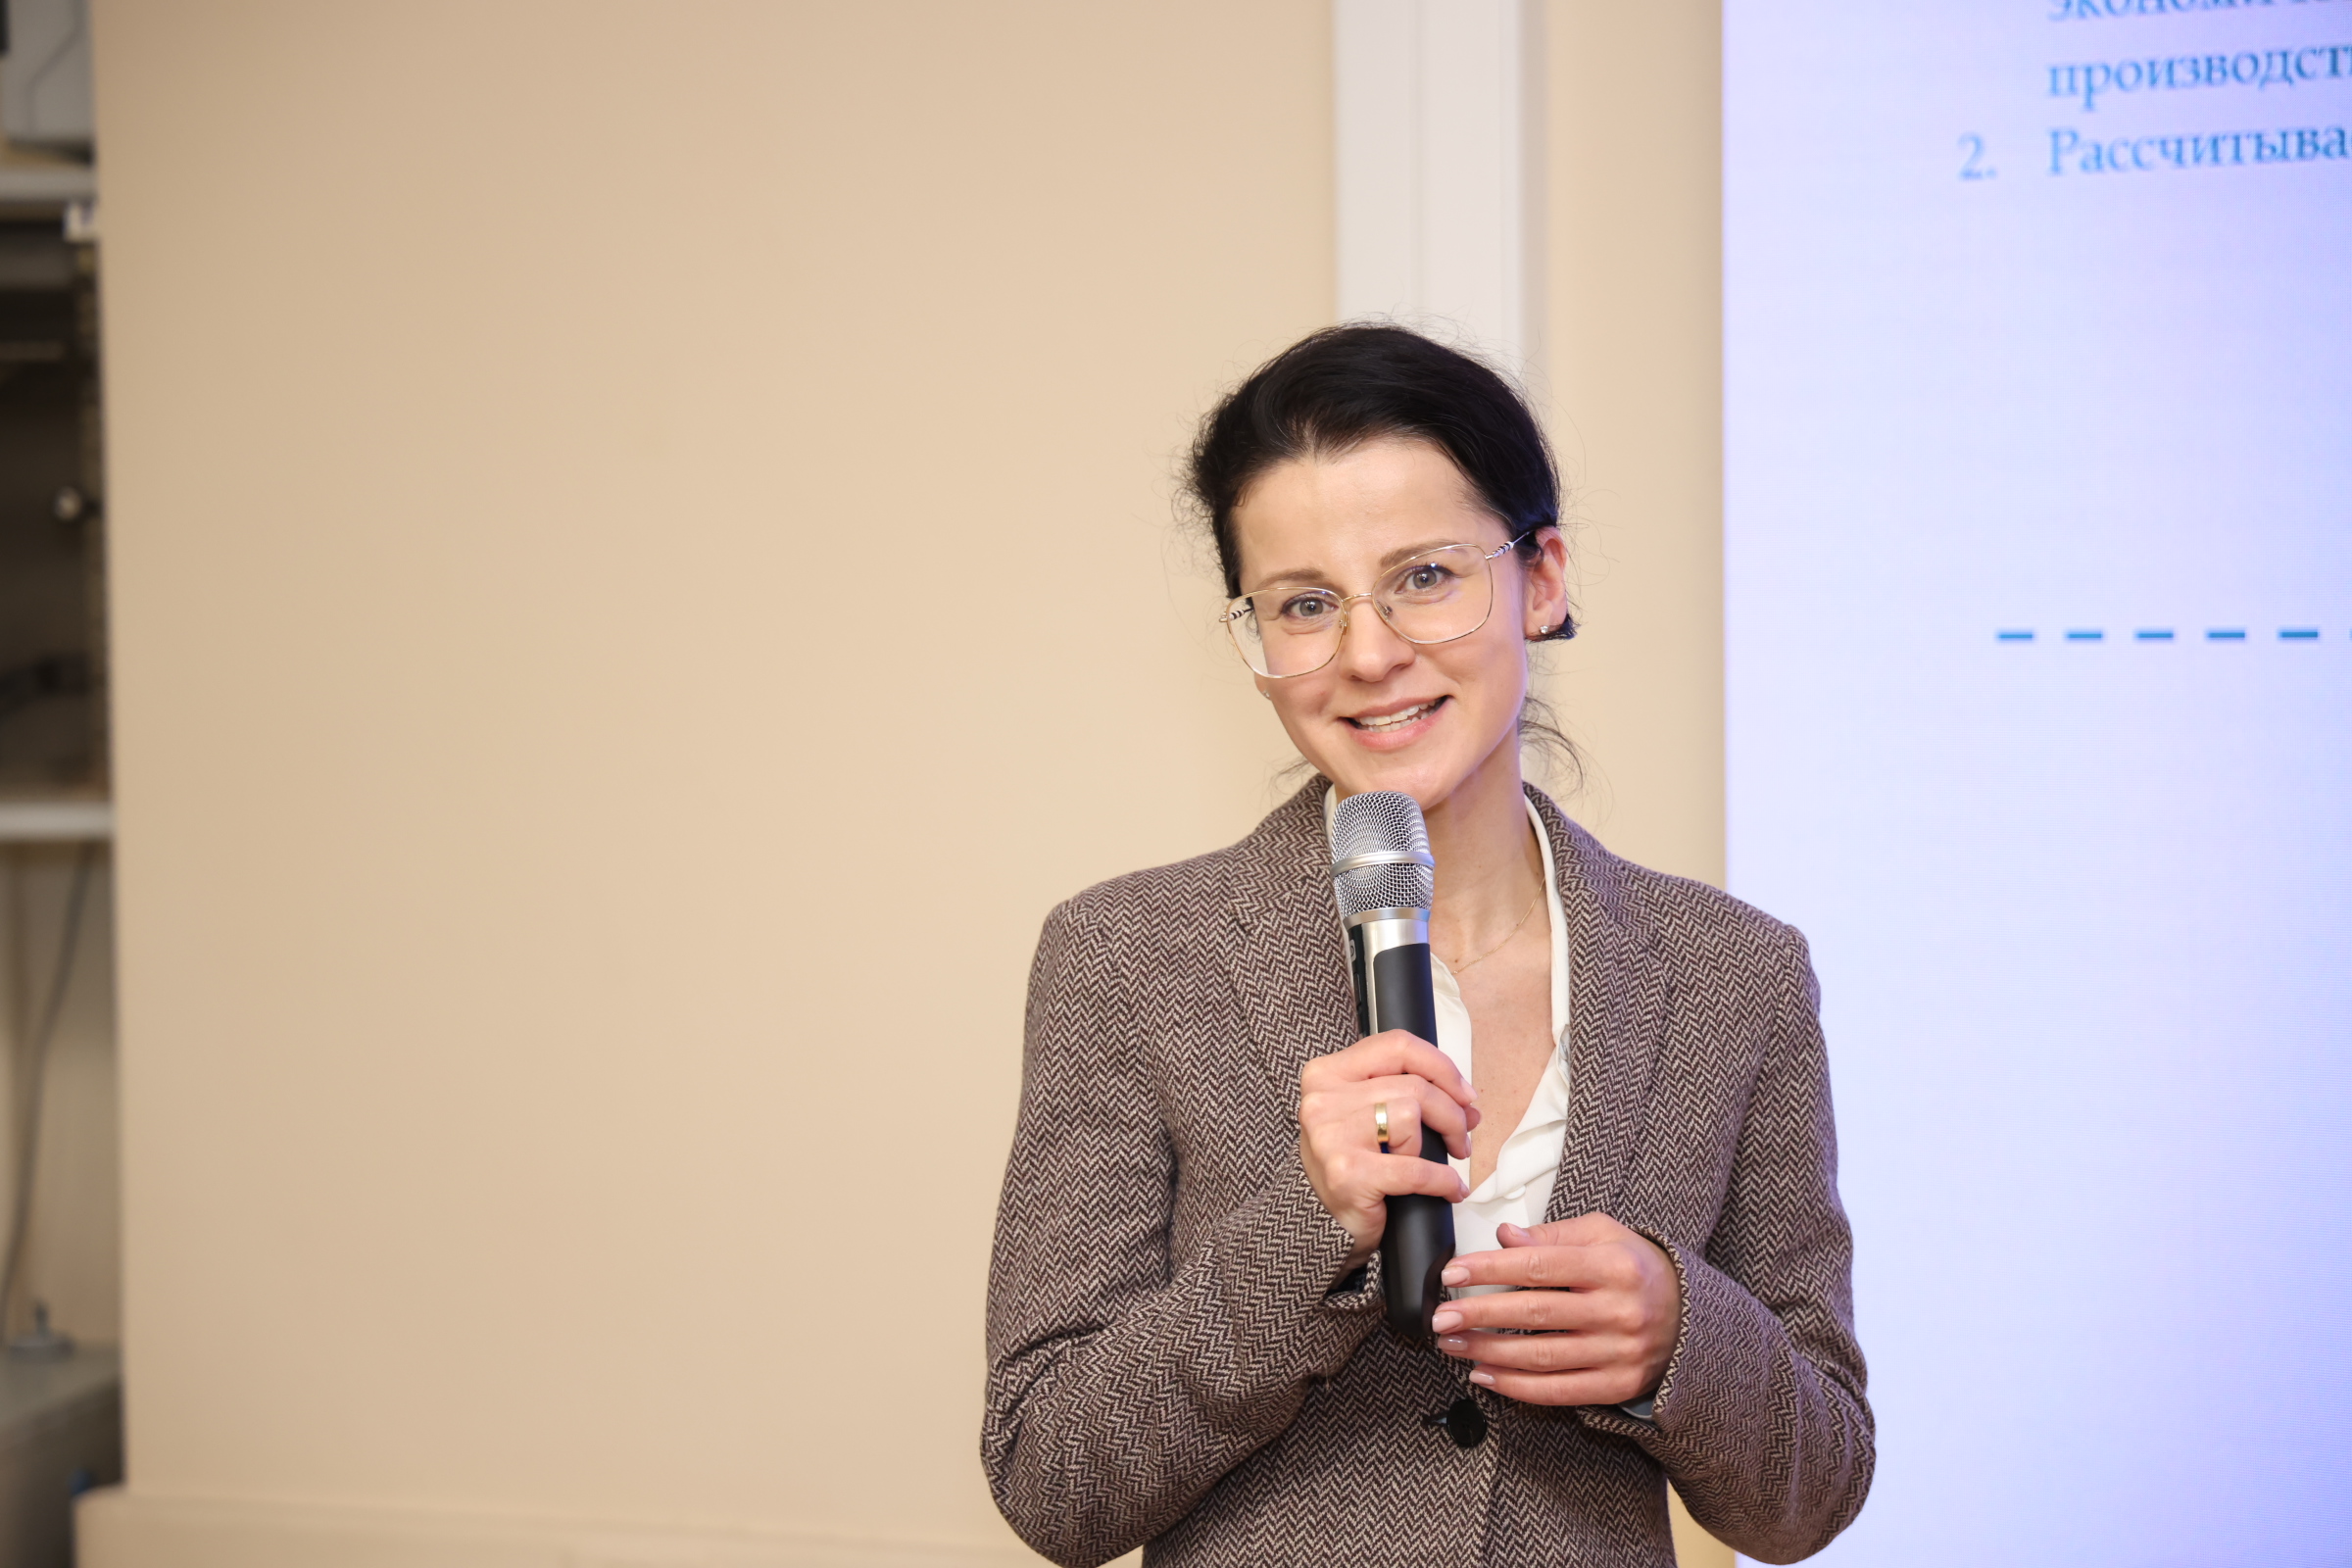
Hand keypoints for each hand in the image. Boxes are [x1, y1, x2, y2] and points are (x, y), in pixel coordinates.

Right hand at [1297, 1030, 1478, 1264]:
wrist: (1318, 1220)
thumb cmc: (1348, 1163)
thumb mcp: (1370, 1116)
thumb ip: (1412, 1098)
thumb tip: (1468, 1104)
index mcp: (1327, 1074)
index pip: (1396, 1046)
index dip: (1440, 1066)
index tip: (1463, 1093)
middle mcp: (1324, 1099)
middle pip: (1413, 1085)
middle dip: (1451, 1113)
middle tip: (1461, 1137)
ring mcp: (1333, 1135)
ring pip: (1411, 1115)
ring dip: (1442, 1142)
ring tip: (1447, 1161)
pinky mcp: (1348, 1173)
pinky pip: (1415, 1168)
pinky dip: (1442, 1180)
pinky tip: (1449, 1189)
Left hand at [1428, 1214, 1680, 1406]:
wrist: (1691, 1318)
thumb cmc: (1637, 1270)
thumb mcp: (1605, 1235)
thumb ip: (1553, 1234)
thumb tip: (1505, 1235)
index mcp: (1614, 1266)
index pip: (1539, 1265)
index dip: (1490, 1269)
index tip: (1452, 1273)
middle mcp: (1619, 1311)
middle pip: (1535, 1313)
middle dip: (1480, 1315)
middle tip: (1441, 1315)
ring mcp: (1620, 1353)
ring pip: (1541, 1357)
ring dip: (1488, 1352)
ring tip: (1453, 1344)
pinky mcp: (1617, 1386)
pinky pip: (1559, 1391)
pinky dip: (1516, 1387)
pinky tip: (1485, 1375)